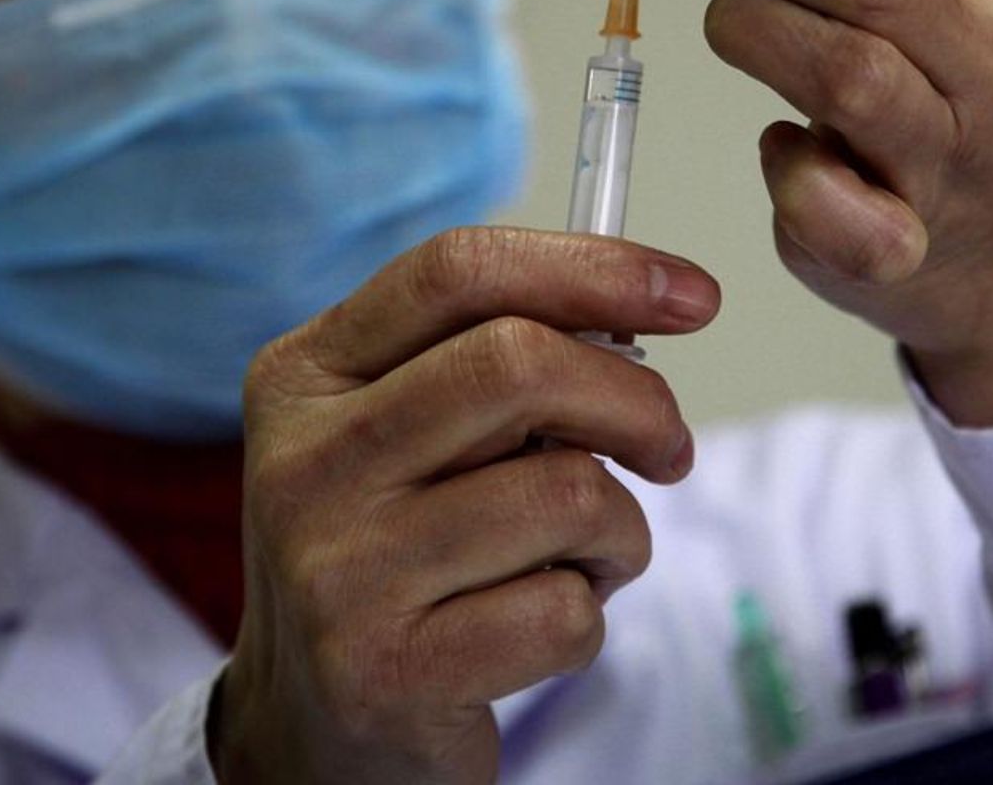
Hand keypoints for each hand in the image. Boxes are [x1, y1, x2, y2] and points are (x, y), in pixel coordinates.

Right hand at [213, 227, 719, 783]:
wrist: (316, 724)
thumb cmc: (394, 554)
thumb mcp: (404, 434)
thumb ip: (491, 359)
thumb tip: (644, 298)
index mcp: (304, 375)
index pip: (456, 271)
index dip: (590, 267)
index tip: (690, 294)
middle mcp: (301, 461)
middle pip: (518, 364)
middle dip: (635, 400)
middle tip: (668, 446)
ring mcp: (336, 570)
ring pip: (563, 491)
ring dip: (619, 529)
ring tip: (583, 556)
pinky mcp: (386, 672)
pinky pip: (562, 610)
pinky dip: (586, 615)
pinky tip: (536, 625)